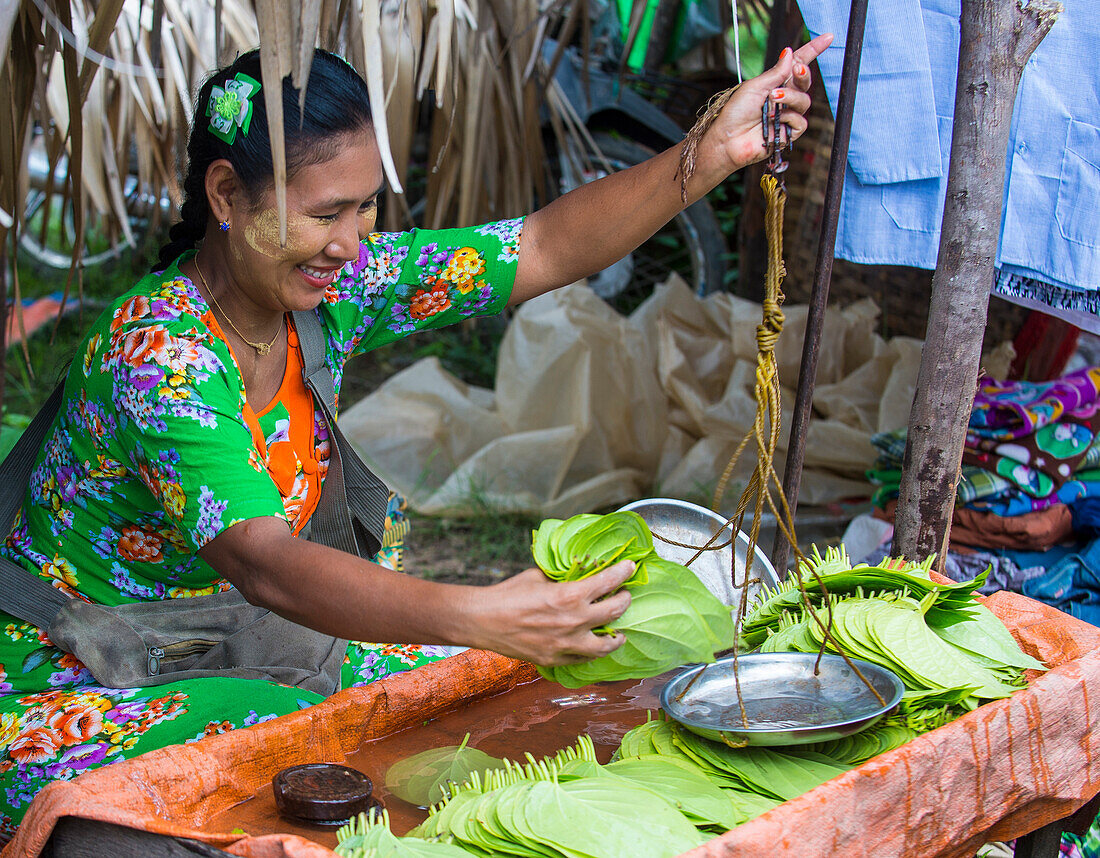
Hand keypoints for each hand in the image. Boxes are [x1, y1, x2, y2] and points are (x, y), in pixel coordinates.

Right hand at [467, 560, 634, 665]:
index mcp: (570, 596)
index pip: (608, 582)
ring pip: (605, 646)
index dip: (623, 572)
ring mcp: (565, 644)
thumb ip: (562, 578)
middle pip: (615, 612)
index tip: (630, 567)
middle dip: (624, 601)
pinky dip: (592, 652)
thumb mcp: (539, 576)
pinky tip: (594, 647)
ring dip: (616, 637)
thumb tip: (578, 573)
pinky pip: (583, 659)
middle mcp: (573, 621)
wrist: (484, 620)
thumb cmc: (509, 593)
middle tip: (625, 596)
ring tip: (620, 632)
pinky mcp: (555, 659)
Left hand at [702, 34, 833, 172]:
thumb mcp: (755, 86)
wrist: (728, 139)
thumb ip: (776, 72)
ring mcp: (787, 115)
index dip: (813, 50)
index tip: (828, 37)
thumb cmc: (736, 113)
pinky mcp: (788, 132)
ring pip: (804, 101)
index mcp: (775, 82)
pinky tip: (773, 119)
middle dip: (804, 74)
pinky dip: (788, 118)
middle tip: (797, 70)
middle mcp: (783, 97)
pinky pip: (800, 121)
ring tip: (772, 100)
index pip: (797, 63)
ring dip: (789, 97)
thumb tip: (789, 52)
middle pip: (805, 81)